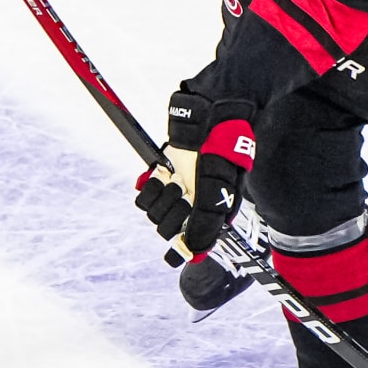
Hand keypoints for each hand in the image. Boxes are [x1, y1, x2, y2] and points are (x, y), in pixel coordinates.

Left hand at [135, 91, 257, 263]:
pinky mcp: (161, 175)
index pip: (191, 243)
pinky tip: (159, 177)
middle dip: (172, 214)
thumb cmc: (222, 146)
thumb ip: (206, 220)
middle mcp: (194, 204)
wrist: (211, 110)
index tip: (172, 256)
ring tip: (174, 180)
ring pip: (155, 214)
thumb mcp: (218, 185)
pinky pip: (145, 196)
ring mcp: (176, 190)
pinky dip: (149, 189)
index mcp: (213, 211)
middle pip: (169, 229)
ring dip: (161, 199)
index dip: (181, 248)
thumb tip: (194, 253)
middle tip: (183, 195)